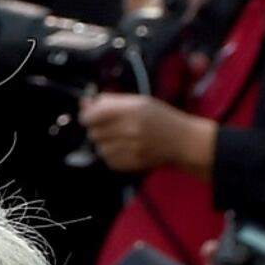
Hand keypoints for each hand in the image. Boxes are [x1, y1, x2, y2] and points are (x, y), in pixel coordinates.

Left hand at [80, 91, 215, 176]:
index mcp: (132, 110)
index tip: (90, 116)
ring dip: (105, 143)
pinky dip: (112, 155)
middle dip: (97, 129)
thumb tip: (84, 103)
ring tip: (120, 138)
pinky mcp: (131, 163)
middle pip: (93, 133)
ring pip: (100, 148)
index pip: (93, 115)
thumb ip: (109, 101)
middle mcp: (131, 129)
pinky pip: (108, 160)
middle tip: (110, 127)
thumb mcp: (138, 102)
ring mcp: (131, 148)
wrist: (181, 140)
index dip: (87, 116)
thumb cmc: (159, 118)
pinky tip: (125, 148)